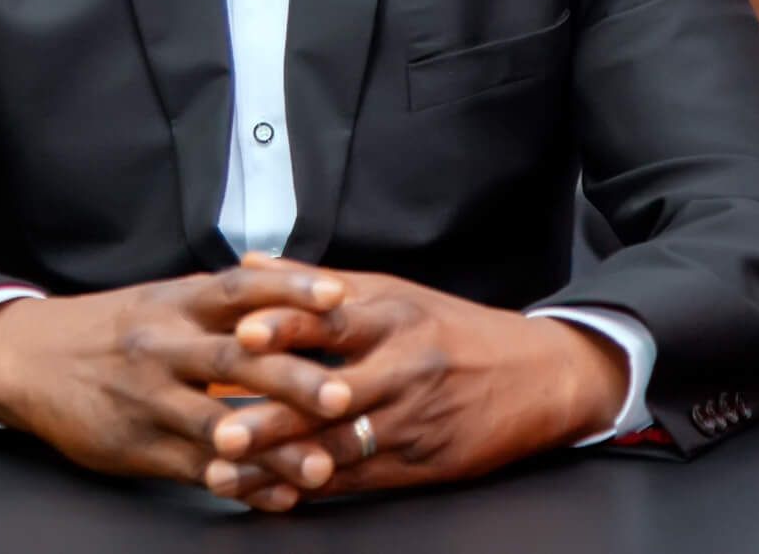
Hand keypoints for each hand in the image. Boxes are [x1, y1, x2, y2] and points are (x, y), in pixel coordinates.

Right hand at [0, 266, 354, 510]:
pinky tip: (277, 497)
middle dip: (291, 377)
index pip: (238, 288)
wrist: (28, 358)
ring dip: (272, 448)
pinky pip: (195, 469)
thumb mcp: (162, 299)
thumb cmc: (112, 327)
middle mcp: (164, 346)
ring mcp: (149, 399)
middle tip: (342, 393)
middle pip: (234, 358)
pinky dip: (240, 484)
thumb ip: (221, 300)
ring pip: (217, 424)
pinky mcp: (137, 446)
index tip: (338, 294)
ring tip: (321, 466)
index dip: (289, 287)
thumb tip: (295, 283)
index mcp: (175, 303)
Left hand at [205, 262, 629, 505]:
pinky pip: (357, 481)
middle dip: (270, 417)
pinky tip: (270, 495)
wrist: (538, 376)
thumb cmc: (451, 328)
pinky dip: (310, 489)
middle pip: (326, 396)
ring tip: (226, 474)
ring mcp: (411, 421)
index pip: (330, 320)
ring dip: (278, 463)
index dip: (285, 326)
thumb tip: (247, 264)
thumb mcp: (390, 291)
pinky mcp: (420, 464)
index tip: (241, 335)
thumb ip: (314, 283)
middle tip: (219, 430)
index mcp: (390, 316)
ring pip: (335, 447)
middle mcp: (400, 368)